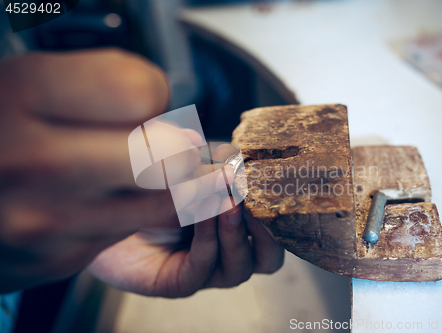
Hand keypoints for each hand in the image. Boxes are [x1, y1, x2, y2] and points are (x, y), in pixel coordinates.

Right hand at [0, 48, 203, 291]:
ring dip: (161, 183)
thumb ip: (107, 84)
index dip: (153, 93)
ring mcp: (45, 220)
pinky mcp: (57, 259)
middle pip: (164, 157)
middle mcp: (32, 162)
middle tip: (161, 140)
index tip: (141, 101)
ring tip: (133, 168)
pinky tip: (102, 197)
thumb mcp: (31, 79)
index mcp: (22, 95)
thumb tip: (179, 125)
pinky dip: (129, 211)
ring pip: (160, 201)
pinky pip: (128, 229)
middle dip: (175, 146)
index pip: (143, 93)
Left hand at [88, 146, 284, 297]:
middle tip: (259, 205)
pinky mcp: (176, 282)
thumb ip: (213, 161)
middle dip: (268, 233)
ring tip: (229, 205)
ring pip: (238, 268)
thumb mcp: (185, 164)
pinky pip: (200, 270)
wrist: (101, 203)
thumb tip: (238, 157)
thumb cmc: (147, 183)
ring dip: (235, 234)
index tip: (272, 183)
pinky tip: (202, 214)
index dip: (278, 211)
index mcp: (234, 223)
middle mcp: (223, 249)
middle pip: (267, 258)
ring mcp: (203, 268)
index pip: (272, 229)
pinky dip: (207, 240)